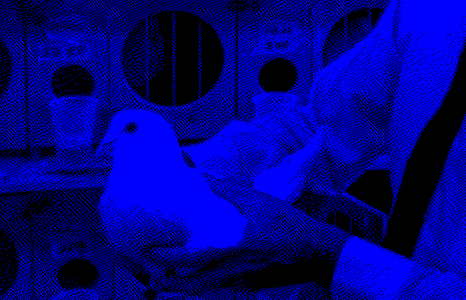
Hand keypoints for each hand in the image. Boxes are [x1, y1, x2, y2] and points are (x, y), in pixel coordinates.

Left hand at [141, 175, 350, 294]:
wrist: (318, 252)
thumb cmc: (290, 226)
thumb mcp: (260, 201)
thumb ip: (230, 190)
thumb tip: (203, 178)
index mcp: (229, 247)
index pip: (186, 258)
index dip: (163, 257)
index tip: (147, 248)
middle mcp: (229, 269)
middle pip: (187, 284)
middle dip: (164, 278)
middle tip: (148, 267)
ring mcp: (237, 281)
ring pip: (199, 290)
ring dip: (178, 285)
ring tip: (164, 276)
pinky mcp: (246, 285)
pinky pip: (215, 288)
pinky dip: (200, 284)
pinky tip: (198, 274)